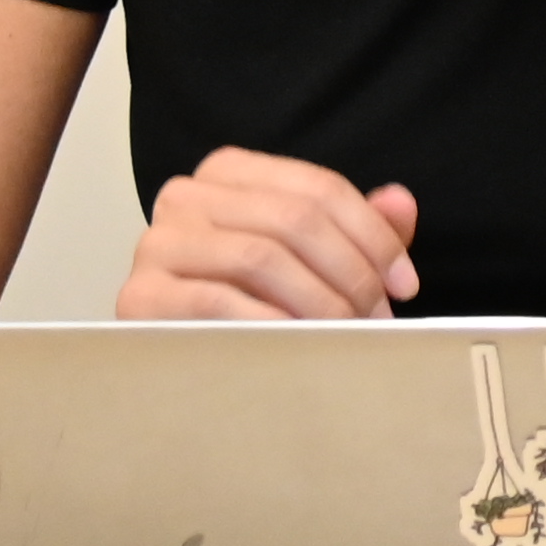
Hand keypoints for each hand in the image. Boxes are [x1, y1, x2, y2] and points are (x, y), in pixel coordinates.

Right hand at [121, 149, 421, 320]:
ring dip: (318, 301)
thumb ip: (355, 229)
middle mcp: (186, 196)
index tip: (405, 284)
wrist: (177, 371)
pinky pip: (218, 302)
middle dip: (351, 273)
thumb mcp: (310, 262)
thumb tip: (399, 202)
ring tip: (345, 335)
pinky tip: (298, 345)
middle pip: (294, 219)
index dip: (374, 236)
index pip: (318, 189)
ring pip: (260, 256)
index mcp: (228, 174)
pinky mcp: (139, 296)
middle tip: (378, 318)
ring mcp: (156, 243)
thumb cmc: (248, 309)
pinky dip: (270, 324)